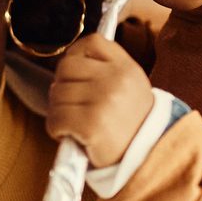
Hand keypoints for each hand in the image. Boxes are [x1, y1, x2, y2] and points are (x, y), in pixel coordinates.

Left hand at [47, 33, 153, 166]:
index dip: (76, 56)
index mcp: (126, 67)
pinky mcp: (90, 124)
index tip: (76, 75)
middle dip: (63, 87)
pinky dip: (56, 129)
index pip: (91, 43)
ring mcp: (103, 100)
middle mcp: (115, 79)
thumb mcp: (131, 86)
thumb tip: (70, 57)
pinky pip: (55, 118)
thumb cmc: (131, 123)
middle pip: (66, 67)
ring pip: (57, 93)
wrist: (146, 157)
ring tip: (75, 122)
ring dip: (58, 110)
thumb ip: (106, 66)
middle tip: (74, 106)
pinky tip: (70, 134)